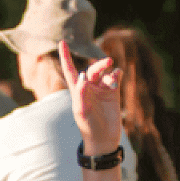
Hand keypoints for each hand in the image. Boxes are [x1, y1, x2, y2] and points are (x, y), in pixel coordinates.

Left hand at [60, 40, 122, 154]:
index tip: (62, 41)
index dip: (66, 56)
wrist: (104, 138)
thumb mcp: (82, 110)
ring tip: (113, 80)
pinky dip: (117, 74)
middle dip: (99, 64)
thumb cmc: (88, 126)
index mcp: (77, 90)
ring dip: (110, 72)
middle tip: (108, 62)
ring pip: (106, 72)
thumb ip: (81, 92)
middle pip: (93, 69)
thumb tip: (83, 75)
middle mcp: (89, 87)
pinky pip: (115, 76)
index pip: (70, 70)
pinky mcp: (114, 92)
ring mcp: (102, 88)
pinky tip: (117, 77)